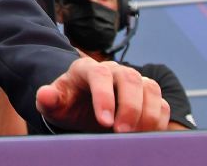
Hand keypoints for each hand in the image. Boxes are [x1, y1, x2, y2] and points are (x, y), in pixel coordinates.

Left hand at [36, 57, 169, 132]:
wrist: (82, 106)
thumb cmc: (68, 104)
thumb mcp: (55, 104)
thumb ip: (49, 99)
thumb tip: (44, 94)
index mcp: (87, 69)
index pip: (99, 75)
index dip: (104, 97)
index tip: (104, 122)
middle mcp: (114, 71)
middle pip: (130, 79)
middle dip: (129, 107)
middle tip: (122, 133)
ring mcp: (133, 81)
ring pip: (150, 89)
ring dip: (147, 114)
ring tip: (135, 137)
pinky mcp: (148, 95)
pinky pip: (161, 104)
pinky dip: (158, 121)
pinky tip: (146, 136)